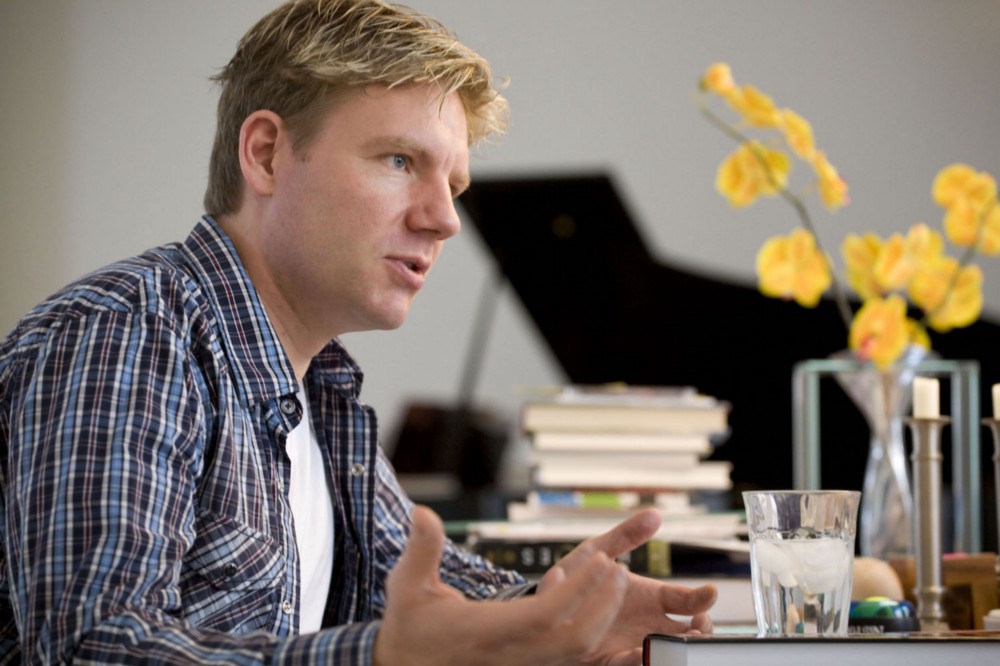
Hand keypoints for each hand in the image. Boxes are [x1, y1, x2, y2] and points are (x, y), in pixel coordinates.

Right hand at [374, 506, 629, 665]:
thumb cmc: (408, 628)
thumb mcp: (406, 585)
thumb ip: (422, 548)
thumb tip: (423, 511)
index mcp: (485, 631)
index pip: (545, 615)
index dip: (579, 589)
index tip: (601, 560)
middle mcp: (510, 654)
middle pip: (575, 640)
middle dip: (604, 604)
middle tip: (618, 569)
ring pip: (577, 653)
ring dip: (603, 617)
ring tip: (613, 581)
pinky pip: (568, 657)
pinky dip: (587, 631)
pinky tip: (589, 602)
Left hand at [536, 509, 717, 665]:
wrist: (546, 602)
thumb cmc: (576, 577)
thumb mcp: (598, 551)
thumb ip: (625, 536)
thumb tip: (654, 514)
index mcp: (651, 598)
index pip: (688, 601)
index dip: (703, 598)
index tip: (710, 591)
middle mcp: (647, 623)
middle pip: (688, 632)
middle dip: (701, 631)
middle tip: (700, 625)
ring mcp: (633, 642)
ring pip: (667, 651)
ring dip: (679, 648)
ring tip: (683, 640)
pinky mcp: (611, 659)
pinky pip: (631, 664)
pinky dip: (641, 659)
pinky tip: (644, 650)